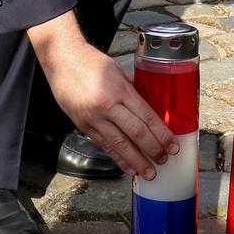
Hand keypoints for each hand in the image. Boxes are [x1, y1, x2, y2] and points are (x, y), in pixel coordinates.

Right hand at [28, 11, 176, 179]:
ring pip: (119, 145)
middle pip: (135, 134)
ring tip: (149, 173)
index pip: (147, 117)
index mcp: (120, 90)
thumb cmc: (91, 61)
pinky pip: (104, 145)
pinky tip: (128, 167)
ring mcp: (93, 118)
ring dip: (136, 161)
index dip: (162, 135)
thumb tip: (151, 103)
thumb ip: (134, 88)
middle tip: (164, 160)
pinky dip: (117, 158)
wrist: (61, 60)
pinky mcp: (83, 125)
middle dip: (153, 150)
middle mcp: (107, 106)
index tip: (172, 145)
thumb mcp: (118, 70)